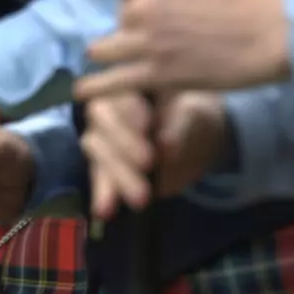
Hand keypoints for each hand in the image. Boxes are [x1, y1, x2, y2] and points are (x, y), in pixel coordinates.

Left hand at [78, 0, 289, 98]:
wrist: (267, 33)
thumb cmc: (242, 4)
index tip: (145, 9)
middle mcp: (142, 3)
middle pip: (116, 19)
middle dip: (130, 29)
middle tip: (156, 40)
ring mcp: (145, 40)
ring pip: (103, 48)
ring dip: (112, 55)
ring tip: (116, 62)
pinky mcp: (153, 72)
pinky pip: (110, 82)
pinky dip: (93, 88)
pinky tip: (81, 91)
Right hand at [79, 89, 229, 222]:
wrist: (196, 142)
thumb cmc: (192, 115)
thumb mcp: (192, 114)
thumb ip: (178, 126)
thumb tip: (164, 145)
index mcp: (126, 83)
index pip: (118, 91)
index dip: (129, 108)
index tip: (146, 125)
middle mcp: (106, 108)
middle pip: (101, 121)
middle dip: (123, 143)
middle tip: (149, 163)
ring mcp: (101, 137)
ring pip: (96, 149)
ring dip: (117, 174)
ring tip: (140, 199)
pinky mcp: (103, 166)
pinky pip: (98, 177)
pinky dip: (102, 194)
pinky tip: (105, 211)